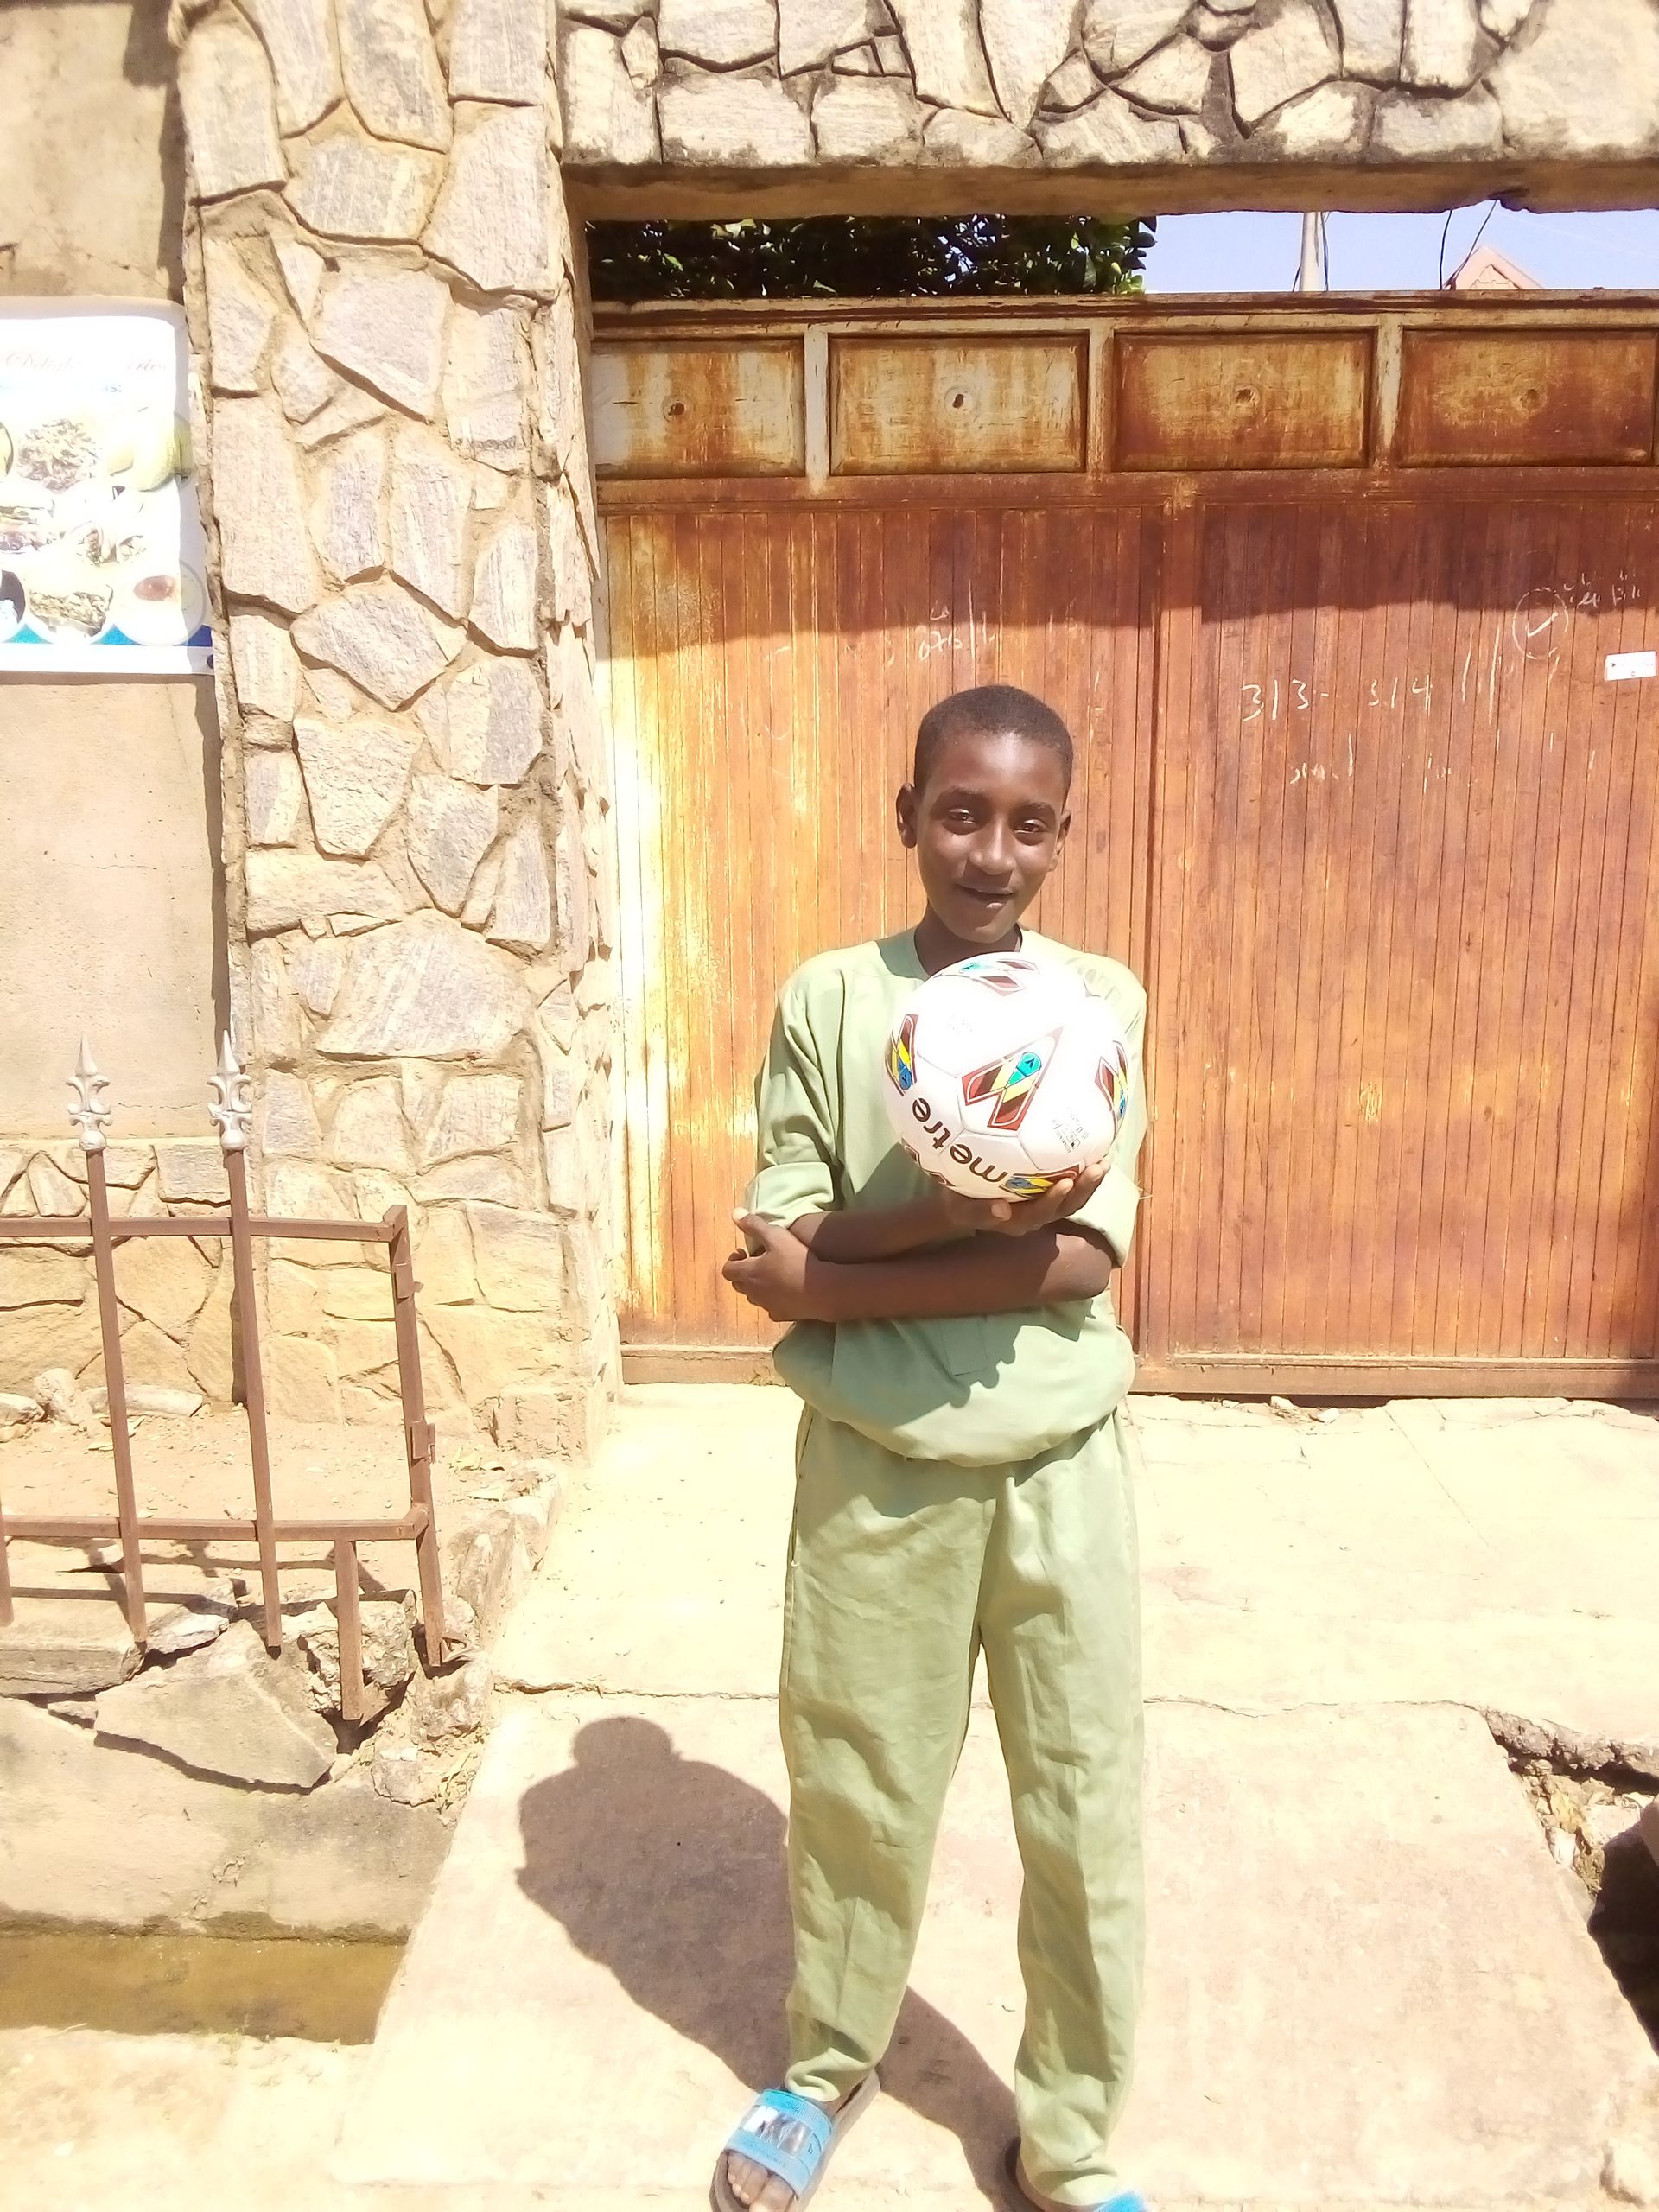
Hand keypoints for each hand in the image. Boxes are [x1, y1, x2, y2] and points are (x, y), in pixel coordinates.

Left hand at [722, 1213, 829, 1321]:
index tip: (744, 1252)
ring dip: (758, 1286)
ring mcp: (766, 1305)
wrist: (821, 1290)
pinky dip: (773, 1300)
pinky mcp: (781, 1315)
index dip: (733, 1260)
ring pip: (754, 1297)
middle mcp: (753, 1292)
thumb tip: (735, 1214)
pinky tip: (787, 1291)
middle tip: (757, 1262)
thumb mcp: (776, 1236)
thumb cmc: (796, 1260)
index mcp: (748, 1273)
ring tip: (773, 1274)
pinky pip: (771, 1308)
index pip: (728, 1269)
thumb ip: (754, 1225)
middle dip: (744, 1272)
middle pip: (738, 1284)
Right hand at [927, 1157, 1105, 1238]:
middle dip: (1084, 1190)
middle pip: (1066, 1207)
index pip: (1040, 1214)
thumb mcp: (960, 1208)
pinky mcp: (1049, 1190)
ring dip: (1091, 1181)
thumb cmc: (959, 1202)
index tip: (1065, 1182)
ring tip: (1104, 1160)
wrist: (961, 1200)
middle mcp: (1036, 1215)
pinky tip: (1094, 1149)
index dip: (1054, 1201)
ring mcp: (1045, 1203)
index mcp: (1018, 1222)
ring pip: (1074, 1197)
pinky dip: (1084, 1170)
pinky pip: (1071, 1182)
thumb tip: (1002, 1210)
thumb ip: (979, 1211)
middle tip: (1098, 1167)